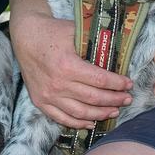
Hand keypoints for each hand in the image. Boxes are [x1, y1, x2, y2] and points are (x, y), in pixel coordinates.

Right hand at [9, 11, 132, 128]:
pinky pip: (62, 118)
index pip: (100, 80)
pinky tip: (91, 123)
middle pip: (93, 98)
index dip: (117, 84)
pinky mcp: (40, 101)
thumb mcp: (75, 30)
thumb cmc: (53, 31)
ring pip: (80, 112)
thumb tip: (119, 47)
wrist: (25, 36)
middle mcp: (58, 84)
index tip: (129, 84)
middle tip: (127, 99)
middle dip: (114, 100)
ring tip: (114, 111)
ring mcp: (48, 95)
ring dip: (100, 114)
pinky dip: (78, 123)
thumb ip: (95, 40)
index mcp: (68, 65)